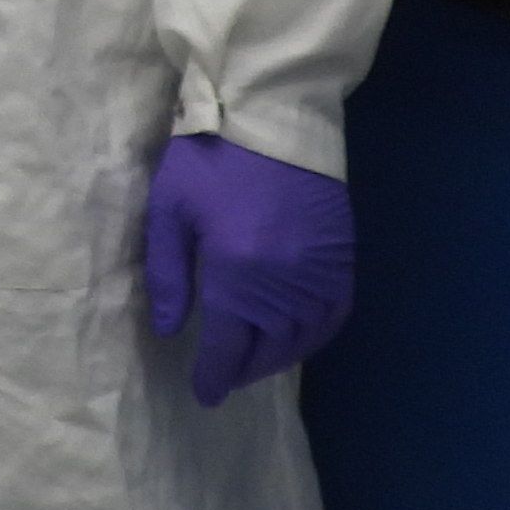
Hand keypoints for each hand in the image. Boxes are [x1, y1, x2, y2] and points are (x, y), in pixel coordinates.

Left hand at [143, 133, 356, 405]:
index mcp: (237, 273)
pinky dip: (316, 334)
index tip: (204, 395)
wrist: (271, 114)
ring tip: (255, 361)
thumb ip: (167, 275)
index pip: (228, 346)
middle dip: (245, 369)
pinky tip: (297, 336)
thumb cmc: (209, 158)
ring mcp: (320, 270)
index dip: (215, 376)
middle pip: (269, 347)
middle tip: (225, 376)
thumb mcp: (169, 211)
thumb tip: (168, 331)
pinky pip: (334, 313)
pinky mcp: (341, 255)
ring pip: (305, 337)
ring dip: (279, 357)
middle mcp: (285, 282)